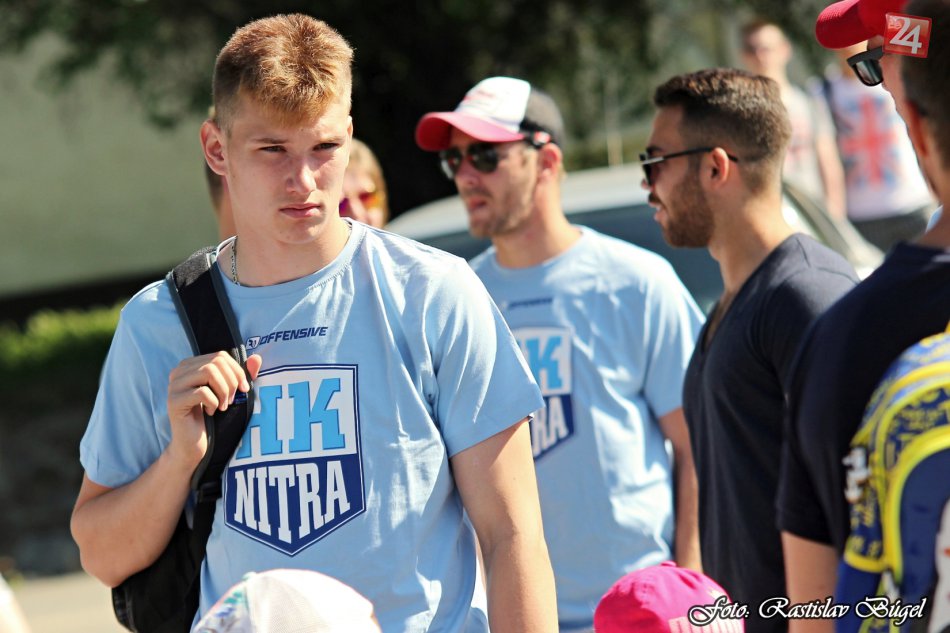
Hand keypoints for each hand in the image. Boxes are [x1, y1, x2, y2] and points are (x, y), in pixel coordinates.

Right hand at [166, 352, 262, 469]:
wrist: (194, 444)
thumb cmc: (212, 416)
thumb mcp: (230, 392)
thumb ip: (242, 375)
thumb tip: (257, 358)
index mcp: (191, 365)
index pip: (220, 356)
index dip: (237, 371)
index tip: (243, 389)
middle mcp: (179, 372)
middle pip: (215, 362)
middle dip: (231, 381)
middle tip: (231, 400)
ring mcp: (174, 386)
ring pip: (208, 372)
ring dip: (223, 391)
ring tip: (223, 406)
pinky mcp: (174, 401)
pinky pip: (202, 392)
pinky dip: (213, 402)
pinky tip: (211, 412)